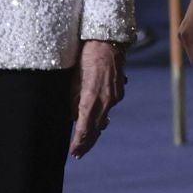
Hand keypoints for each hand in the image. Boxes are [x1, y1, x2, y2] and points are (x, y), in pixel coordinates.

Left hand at [69, 39, 125, 157]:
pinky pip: (108, 106)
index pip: (85, 128)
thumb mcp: (73, 78)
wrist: (107, 39)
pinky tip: (97, 117)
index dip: (79, 143)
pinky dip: (101, 114)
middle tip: (78, 153)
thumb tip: (73, 116)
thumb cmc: (85, 55)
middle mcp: (107, 100)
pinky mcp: (119, 89)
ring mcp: (115, 95)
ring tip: (85, 139)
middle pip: (97, 128)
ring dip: (94, 129)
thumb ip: (73, 100)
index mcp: (92, 98)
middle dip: (87, 142)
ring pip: (104, 117)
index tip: (74, 153)